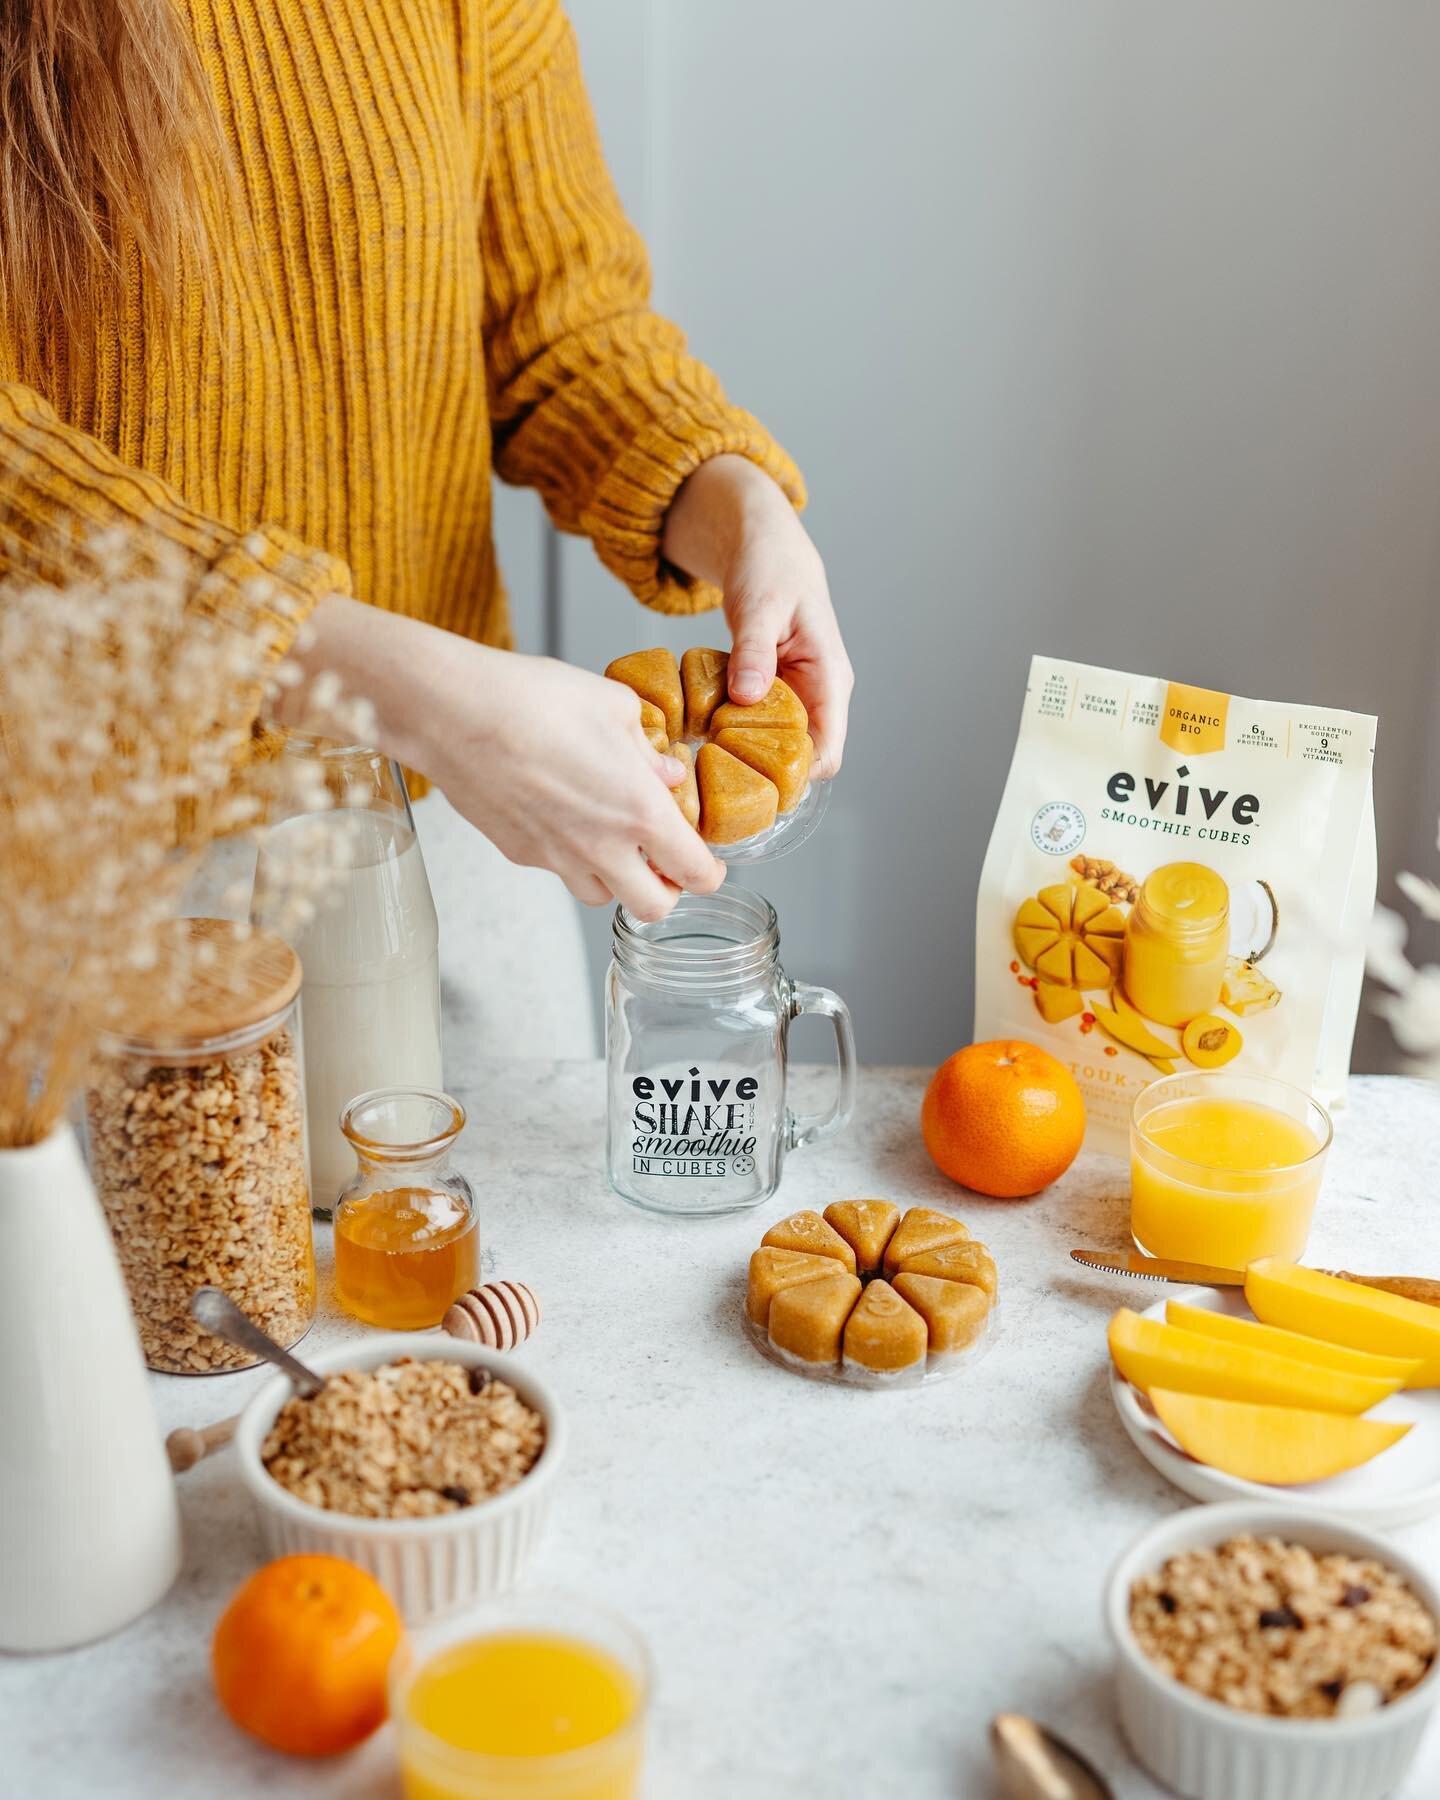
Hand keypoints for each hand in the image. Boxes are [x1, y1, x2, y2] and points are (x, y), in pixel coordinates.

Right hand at [267, 597, 724, 919]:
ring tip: (613, 839)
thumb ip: (649, 748)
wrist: (452, 712)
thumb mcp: (614, 706)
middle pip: (653, 907)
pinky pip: (557, 871)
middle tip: (664, 860)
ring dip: (616, 879)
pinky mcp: (518, 853)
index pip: (695, 872)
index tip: (709, 860)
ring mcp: (556, 857)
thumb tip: (667, 769)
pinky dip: (570, 858)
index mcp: (639, 812)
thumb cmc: (531, 699)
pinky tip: (563, 818)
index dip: (710, 871)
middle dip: (666, 891)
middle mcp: (601, 847)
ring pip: (601, 896)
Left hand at [663, 454, 852, 776]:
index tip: (751, 784)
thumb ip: (754, 650)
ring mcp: (796, 697)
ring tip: (708, 764)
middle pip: (802, 759)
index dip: (795, 776)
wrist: (766, 549)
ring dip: (748, 757)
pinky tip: (706, 738)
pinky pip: (759, 727)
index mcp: (829, 679)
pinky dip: (736, 735)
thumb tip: (748, 696)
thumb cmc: (771, 568)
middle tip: (718, 781)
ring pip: (779, 747)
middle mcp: (818, 696)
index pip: (828, 751)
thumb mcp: (760, 604)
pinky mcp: (773, 695)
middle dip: (766, 775)